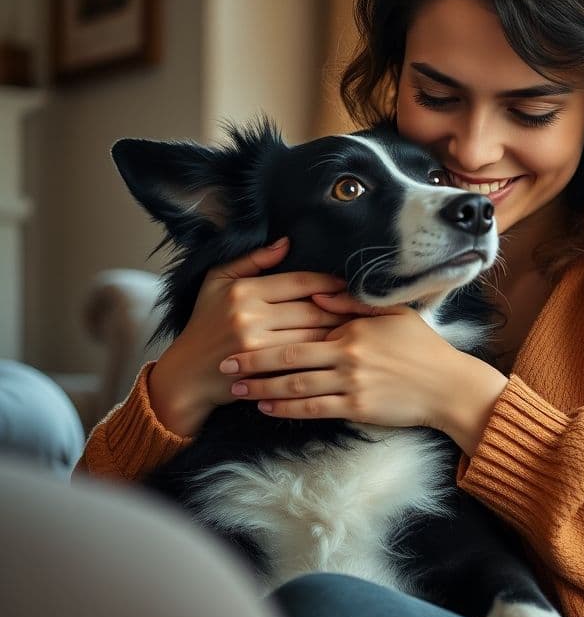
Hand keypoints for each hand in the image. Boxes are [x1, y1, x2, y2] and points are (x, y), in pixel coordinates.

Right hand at [148, 237, 346, 436]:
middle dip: (341, 309)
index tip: (348, 284)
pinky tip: (339, 350)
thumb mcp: (218, 282)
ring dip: (339, 332)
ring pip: (312, 335)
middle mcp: (250, 316)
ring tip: (358, 327)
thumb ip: (252, 261)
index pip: (300, 282)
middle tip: (363, 307)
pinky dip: (324, 353)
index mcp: (244, 291)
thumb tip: (286, 243)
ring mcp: (257, 345)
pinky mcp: (263, 371)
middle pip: (312, 309)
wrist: (188, 373)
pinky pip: (304, 358)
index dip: (329, 283)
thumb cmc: (206, 323)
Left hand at [220, 299, 509, 453]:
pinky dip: (286, 408)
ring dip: (262, 387)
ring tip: (237, 387)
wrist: (448, 386)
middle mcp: (348, 355)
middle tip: (224, 361)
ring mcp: (351, 384)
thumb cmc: (422, 347)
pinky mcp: (357, 408)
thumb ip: (354, 302)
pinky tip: (267, 406)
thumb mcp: (393, 314)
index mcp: (353, 329)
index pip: (303, 327)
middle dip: (253, 360)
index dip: (271, 330)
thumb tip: (318, 292)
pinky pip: (313, 408)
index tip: (243, 330)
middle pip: (289, 357)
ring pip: (295, 386)